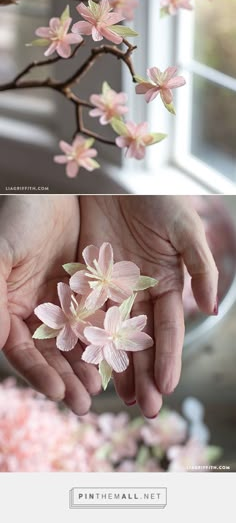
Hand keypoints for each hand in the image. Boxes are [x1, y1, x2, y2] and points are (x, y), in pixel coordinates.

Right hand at [0, 195, 100, 413]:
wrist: (49, 185)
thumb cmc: (14, 218)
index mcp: (7, 308)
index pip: (23, 351)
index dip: (39, 374)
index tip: (59, 394)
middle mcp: (34, 309)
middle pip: (51, 354)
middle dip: (67, 379)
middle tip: (87, 403)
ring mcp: (61, 298)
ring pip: (76, 340)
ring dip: (88, 365)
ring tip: (104, 388)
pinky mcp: (86, 285)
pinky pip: (97, 315)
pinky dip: (105, 336)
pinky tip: (119, 353)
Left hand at [79, 195, 217, 417]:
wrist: (117, 177)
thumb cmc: (158, 199)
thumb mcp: (184, 229)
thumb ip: (199, 266)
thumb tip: (212, 308)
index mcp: (169, 284)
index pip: (168, 328)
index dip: (169, 357)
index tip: (168, 386)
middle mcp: (141, 293)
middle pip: (142, 341)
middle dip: (146, 374)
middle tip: (146, 407)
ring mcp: (113, 289)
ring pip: (113, 336)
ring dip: (117, 367)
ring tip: (121, 399)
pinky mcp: (85, 280)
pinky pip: (85, 314)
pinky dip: (85, 340)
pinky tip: (84, 365)